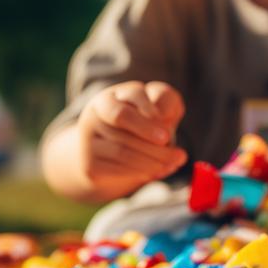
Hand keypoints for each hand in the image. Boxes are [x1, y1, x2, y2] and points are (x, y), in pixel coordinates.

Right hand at [77, 81, 186, 196]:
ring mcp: (88, 138)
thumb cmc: (143, 127)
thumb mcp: (159, 109)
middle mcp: (95, 113)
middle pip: (123, 118)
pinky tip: (157, 171)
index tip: (167, 131)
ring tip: (173, 164)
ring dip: (153, 160)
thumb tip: (163, 115)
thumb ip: (165, 102)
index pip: (132, 95)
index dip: (151, 110)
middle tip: (179, 154)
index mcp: (113, 96)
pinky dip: (142, 172)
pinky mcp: (89, 163)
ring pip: (122, 148)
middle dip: (152, 136)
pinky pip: (118, 168)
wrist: (114, 159)